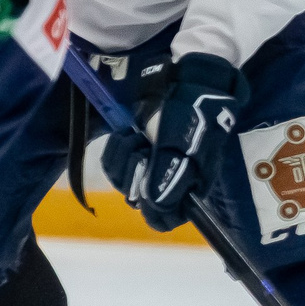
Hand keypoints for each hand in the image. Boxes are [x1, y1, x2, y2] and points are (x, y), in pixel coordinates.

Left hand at [101, 53, 244, 229]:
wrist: (186, 86)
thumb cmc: (192, 119)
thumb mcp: (184, 150)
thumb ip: (169, 181)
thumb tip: (153, 206)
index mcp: (187, 190)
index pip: (163, 220)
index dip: (152, 208)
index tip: (148, 187)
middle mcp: (166, 183)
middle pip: (137, 201)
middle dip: (134, 175)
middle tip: (145, 151)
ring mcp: (148, 168)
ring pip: (121, 182)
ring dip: (124, 158)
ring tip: (138, 137)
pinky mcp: (132, 152)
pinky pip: (112, 164)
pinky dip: (115, 149)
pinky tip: (127, 135)